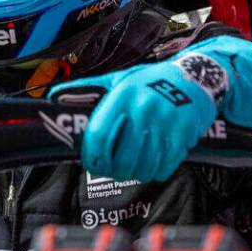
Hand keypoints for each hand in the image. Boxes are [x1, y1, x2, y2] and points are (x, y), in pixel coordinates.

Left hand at [49, 60, 219, 182]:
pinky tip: (153, 161)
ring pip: (143, 166)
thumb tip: (55, 97)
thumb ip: (88, 90)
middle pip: (121, 158)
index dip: (93, 156)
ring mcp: (166, 123)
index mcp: (124, 94)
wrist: (196, 77)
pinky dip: (156, 171)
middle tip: (113, 169)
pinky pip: (164, 166)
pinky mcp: (184, 135)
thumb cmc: (152, 81)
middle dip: (114, 170)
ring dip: (135, 173)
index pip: (100, 134)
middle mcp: (144, 108)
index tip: (92, 162)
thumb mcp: (120, 80)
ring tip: (134, 166)